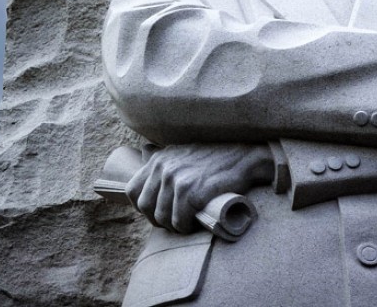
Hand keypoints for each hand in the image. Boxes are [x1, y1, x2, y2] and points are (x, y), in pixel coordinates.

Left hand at [125, 143, 273, 232]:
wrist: (244, 157)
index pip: (132, 190)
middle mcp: (164, 168)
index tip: (156, 212)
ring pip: (162, 217)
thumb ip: (163, 154)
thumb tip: (144, 151)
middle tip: (173, 222)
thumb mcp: (183, 149)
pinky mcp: (192, 193)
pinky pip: (180, 220)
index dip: (142, 207)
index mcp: (159, 159)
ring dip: (174, 226)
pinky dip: (186, 227)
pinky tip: (194, 224)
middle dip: (157, 219)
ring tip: (186, 223)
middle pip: (145, 206)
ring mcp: (178, 180)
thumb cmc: (215, 157)